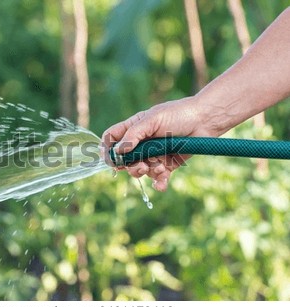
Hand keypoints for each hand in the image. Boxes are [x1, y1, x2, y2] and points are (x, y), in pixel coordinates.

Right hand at [101, 96, 215, 190]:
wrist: (205, 121)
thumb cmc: (178, 114)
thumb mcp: (152, 120)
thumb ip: (134, 135)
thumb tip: (119, 151)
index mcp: (134, 128)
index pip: (112, 139)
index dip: (108, 149)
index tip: (111, 160)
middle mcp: (141, 143)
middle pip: (125, 161)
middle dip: (131, 167)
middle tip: (142, 166)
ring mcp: (154, 154)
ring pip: (140, 171)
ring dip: (148, 172)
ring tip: (161, 167)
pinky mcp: (168, 164)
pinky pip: (158, 178)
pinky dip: (159, 183)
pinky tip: (162, 184)